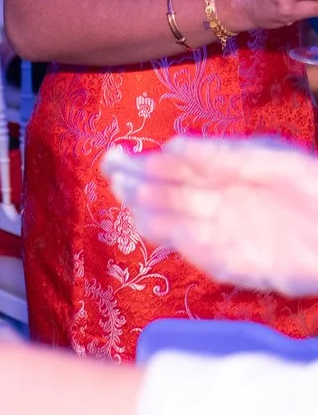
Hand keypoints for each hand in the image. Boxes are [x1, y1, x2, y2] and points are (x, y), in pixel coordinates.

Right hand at [103, 136, 317, 295]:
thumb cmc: (313, 186)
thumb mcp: (269, 159)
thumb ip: (220, 155)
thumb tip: (170, 146)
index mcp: (225, 175)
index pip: (175, 169)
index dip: (144, 165)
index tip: (116, 159)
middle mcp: (221, 206)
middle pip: (171, 200)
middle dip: (140, 190)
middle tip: (116, 180)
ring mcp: (231, 238)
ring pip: (182, 230)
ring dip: (156, 220)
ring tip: (135, 208)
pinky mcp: (247, 268)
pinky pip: (211, 260)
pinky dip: (191, 249)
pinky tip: (173, 236)